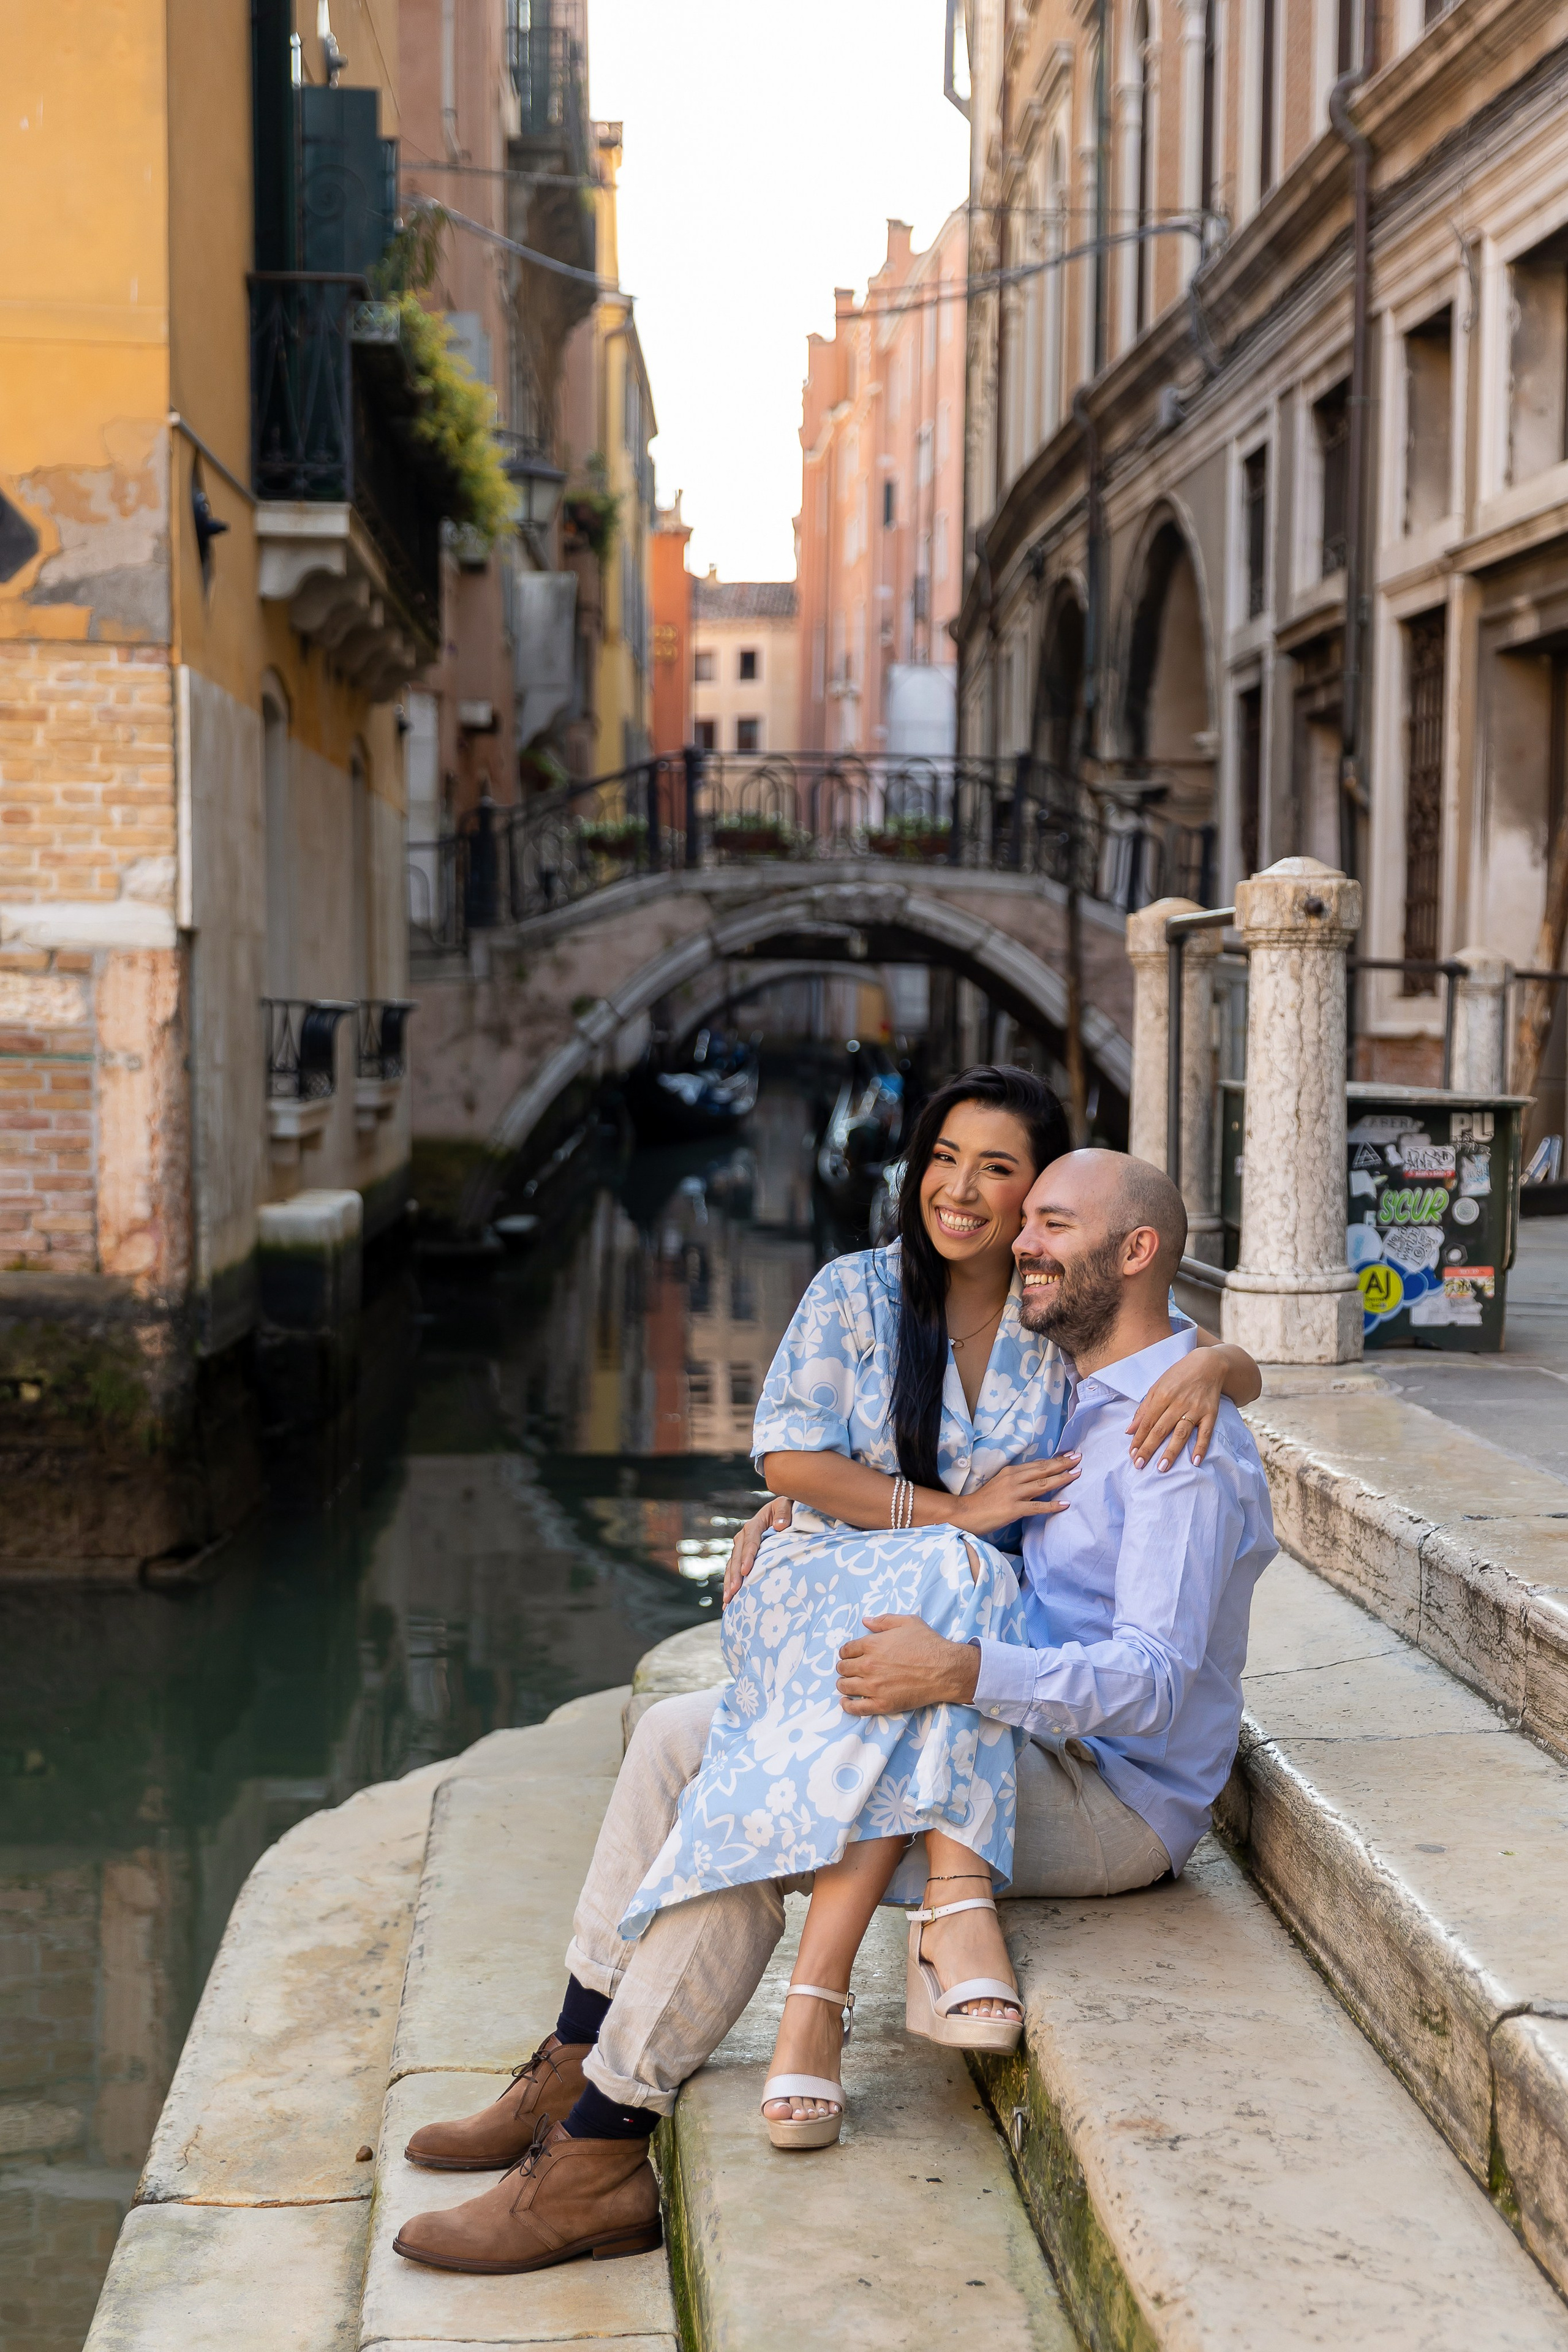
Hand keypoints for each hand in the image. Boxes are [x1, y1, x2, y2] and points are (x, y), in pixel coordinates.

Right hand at [723, 1495, 792, 1604]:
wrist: (784, 1511)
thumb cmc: (788, 1509)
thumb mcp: (787, 1504)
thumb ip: (783, 1512)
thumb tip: (779, 1526)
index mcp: (755, 1524)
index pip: (750, 1541)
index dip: (748, 1556)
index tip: (747, 1571)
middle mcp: (744, 1536)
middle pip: (737, 1557)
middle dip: (735, 1575)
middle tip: (734, 1592)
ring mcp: (742, 1547)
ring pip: (732, 1566)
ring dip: (729, 1582)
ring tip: (727, 1600)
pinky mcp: (743, 1556)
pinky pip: (734, 1571)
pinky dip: (730, 1584)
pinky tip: (728, 1600)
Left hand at [837, 1615, 980, 1713]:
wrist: (945, 1669)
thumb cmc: (928, 1644)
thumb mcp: (908, 1622)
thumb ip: (883, 1620)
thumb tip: (865, 1621)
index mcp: (872, 1644)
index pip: (846, 1650)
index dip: (846, 1652)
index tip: (850, 1656)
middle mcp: (868, 1665)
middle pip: (843, 1668)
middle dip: (844, 1668)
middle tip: (849, 1670)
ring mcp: (874, 1686)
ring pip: (845, 1686)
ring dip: (843, 1684)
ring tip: (847, 1684)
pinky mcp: (882, 1704)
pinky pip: (856, 1708)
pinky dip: (847, 1706)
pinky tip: (846, 1702)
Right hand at [951, 1451, 1079, 1533]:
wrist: (966, 1513)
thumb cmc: (983, 1501)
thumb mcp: (1000, 1484)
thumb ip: (1017, 1480)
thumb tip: (1036, 1478)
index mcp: (1010, 1472)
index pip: (1037, 1464)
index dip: (1054, 1459)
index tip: (1069, 1455)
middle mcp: (1013, 1479)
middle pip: (1042, 1469)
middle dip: (1062, 1464)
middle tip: (1078, 1458)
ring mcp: (1014, 1494)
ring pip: (1042, 1484)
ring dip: (1061, 1479)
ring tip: (1076, 1474)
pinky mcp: (1013, 1509)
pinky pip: (1037, 1507)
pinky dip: (1052, 1505)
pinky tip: (1065, 1504)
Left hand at [1126, 1350, 1227, 1469]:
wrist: (1209, 1365)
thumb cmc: (1179, 1376)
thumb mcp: (1157, 1386)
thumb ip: (1144, 1408)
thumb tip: (1130, 1430)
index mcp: (1162, 1395)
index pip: (1147, 1422)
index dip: (1138, 1439)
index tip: (1131, 1454)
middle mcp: (1178, 1403)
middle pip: (1160, 1429)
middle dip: (1149, 1448)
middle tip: (1139, 1465)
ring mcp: (1195, 1409)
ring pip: (1181, 1433)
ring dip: (1171, 1451)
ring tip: (1162, 1467)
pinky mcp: (1210, 1413)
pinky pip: (1206, 1433)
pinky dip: (1201, 1447)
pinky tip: (1195, 1461)